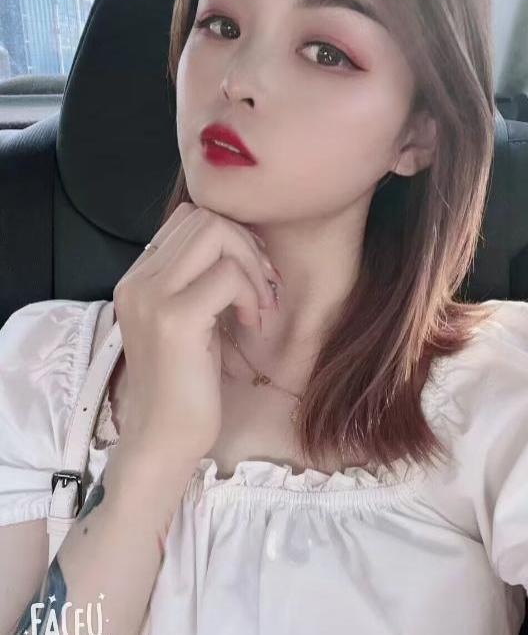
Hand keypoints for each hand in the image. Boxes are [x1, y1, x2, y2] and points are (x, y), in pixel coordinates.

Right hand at [112, 202, 278, 467]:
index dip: (231, 235)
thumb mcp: (187, 319)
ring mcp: (152, 297)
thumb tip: (239, 240)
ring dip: (252, 266)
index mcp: (137, 278)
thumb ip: (196, 279)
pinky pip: (229, 275)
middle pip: (205, 217)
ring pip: (217, 235)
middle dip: (247, 245)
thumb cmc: (184, 383)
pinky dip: (252, 294)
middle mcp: (137, 280)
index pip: (189, 217)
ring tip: (259, 306)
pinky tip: (252, 324)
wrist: (164, 439)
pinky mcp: (176, 319)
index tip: (251, 272)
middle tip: (263, 286)